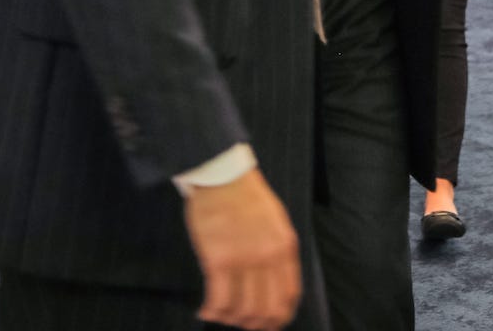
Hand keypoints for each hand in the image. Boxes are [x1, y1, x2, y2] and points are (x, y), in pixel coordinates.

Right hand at [186, 169, 299, 329]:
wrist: (222, 176)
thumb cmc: (247, 197)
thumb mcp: (276, 222)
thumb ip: (277, 252)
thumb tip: (273, 285)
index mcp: (285, 248)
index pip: (288, 296)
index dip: (279, 317)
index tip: (269, 324)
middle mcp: (267, 257)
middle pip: (266, 309)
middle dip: (254, 324)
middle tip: (242, 323)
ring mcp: (243, 259)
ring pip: (241, 310)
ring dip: (230, 319)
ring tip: (221, 315)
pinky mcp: (218, 259)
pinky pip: (219, 300)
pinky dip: (212, 311)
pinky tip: (205, 310)